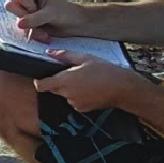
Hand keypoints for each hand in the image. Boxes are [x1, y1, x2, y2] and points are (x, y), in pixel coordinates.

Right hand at [3, 0, 89, 41]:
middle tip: (38, 21)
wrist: (76, 25)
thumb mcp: (51, 14)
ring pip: (17, 21)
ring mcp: (27, 12)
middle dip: (25, 18)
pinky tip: (45, 35)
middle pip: (12, 7)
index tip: (38, 9)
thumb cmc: (66, 13)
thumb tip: (19, 24)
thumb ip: (35, 18)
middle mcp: (28, 0)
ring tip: (45, 33)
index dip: (26, 6)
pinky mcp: (29, 24)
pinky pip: (23, 31)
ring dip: (31, 29)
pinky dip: (34, 35)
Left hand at [32, 53, 146, 113]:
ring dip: (69, 90)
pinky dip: (78, 96)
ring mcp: (75, 103)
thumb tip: (50, 53)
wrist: (123, 88)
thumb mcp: (85, 58)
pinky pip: (74, 102)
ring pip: (65, 95)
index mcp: (64, 81)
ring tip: (85, 81)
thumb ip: (65, 56)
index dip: (40, 81)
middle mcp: (67, 94)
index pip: (41, 85)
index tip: (43, 77)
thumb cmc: (105, 71)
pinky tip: (90, 89)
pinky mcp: (82, 109)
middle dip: (58, 83)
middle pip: (53, 89)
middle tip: (72, 74)